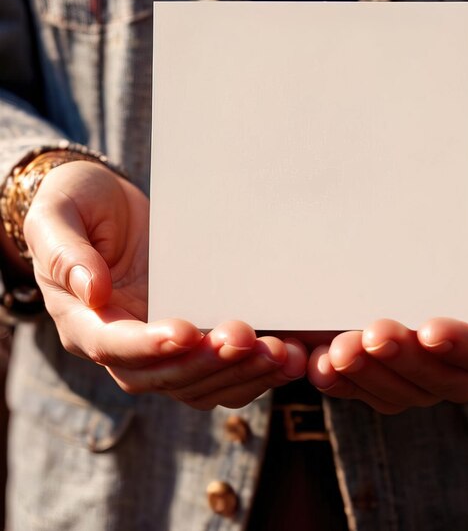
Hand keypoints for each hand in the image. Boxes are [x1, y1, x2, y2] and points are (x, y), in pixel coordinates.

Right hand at [23, 161, 305, 408]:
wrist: (108, 206)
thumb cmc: (77, 204)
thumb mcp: (58, 215)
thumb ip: (66, 253)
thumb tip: (93, 290)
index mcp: (87, 321)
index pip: (114, 346)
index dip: (149, 346)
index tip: (186, 332)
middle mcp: (125, 345)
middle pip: (165, 375)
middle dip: (209, 362)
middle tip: (249, 340)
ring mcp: (162, 346)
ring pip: (200, 384)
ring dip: (242, 374)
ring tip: (283, 355)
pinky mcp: (194, 337)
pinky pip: (222, 370)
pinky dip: (255, 370)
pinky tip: (290, 355)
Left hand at [307, 165, 467, 412]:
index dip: (462, 346)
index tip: (428, 328)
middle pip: (442, 378)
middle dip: (399, 362)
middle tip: (358, 340)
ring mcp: (444, 358)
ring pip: (405, 386)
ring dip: (366, 374)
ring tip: (330, 355)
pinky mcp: (413, 349)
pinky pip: (382, 375)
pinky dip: (351, 376)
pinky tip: (318, 362)